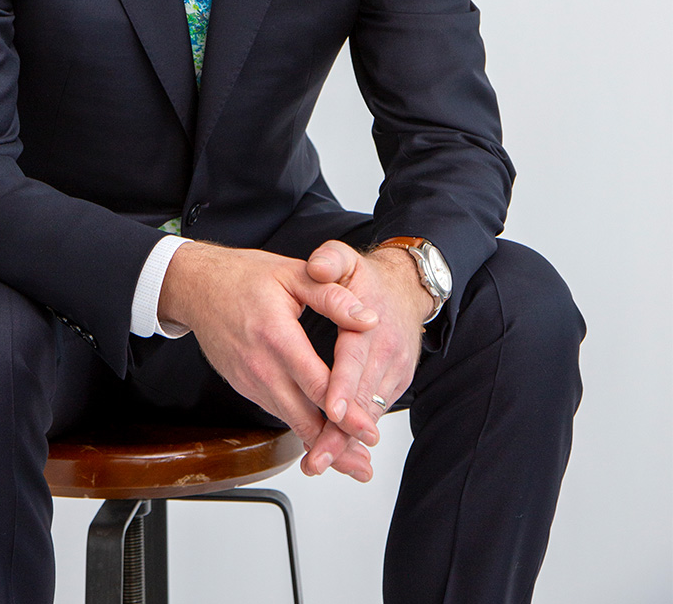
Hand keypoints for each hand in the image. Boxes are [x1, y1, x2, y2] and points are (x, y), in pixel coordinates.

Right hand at [158, 242, 378, 451]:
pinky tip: (321, 437)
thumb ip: (332, 297)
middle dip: (336, 445)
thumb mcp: (292, 274)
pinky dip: (301, 428)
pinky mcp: (245, 387)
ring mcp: (250, 380)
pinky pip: (277, 412)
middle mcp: (261, 366)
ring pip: (290, 422)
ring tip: (352, 462)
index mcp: (276, 336)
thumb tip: (369, 318)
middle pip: (303, 418)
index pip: (316, 385)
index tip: (369, 429)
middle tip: (365, 466)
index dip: (345, 412)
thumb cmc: (243, 276)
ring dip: (320, 444)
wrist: (196, 286)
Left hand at [301, 241, 431, 480]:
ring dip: (345, 441)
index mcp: (371, 324)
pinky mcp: (394, 384)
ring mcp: (394, 372)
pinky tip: (332, 452)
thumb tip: (317, 267)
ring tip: (318, 462)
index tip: (331, 411)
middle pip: (363, 398)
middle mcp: (387, 353)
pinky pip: (372, 412)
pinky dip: (353, 435)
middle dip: (340, 431)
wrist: (404, 288)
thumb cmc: (368, 277)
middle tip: (317, 457)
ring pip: (369, 413)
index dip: (344, 386)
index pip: (356, 359)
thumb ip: (330, 259)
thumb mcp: (347, 259)